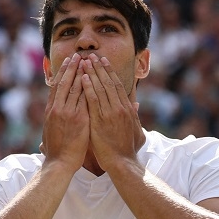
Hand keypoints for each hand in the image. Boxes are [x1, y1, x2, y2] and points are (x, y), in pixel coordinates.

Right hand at [41, 54, 89, 168]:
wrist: (59, 163)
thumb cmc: (56, 151)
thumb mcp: (50, 133)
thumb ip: (54, 122)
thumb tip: (53, 117)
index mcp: (51, 111)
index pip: (56, 87)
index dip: (62, 73)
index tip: (67, 62)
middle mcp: (57, 109)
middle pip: (64, 83)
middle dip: (71, 68)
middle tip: (77, 55)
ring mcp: (67, 113)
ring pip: (73, 87)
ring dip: (80, 72)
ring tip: (86, 60)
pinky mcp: (78, 119)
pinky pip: (84, 98)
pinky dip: (87, 86)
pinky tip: (92, 77)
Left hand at [79, 54, 140, 171]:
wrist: (122, 163)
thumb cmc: (127, 150)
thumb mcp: (136, 131)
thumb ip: (134, 115)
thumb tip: (135, 104)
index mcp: (127, 109)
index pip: (117, 85)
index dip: (109, 72)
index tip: (103, 62)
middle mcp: (120, 108)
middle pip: (108, 82)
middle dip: (100, 68)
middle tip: (92, 56)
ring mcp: (110, 113)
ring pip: (100, 88)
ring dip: (92, 73)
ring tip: (85, 61)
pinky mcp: (100, 120)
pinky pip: (92, 99)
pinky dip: (87, 87)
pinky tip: (82, 77)